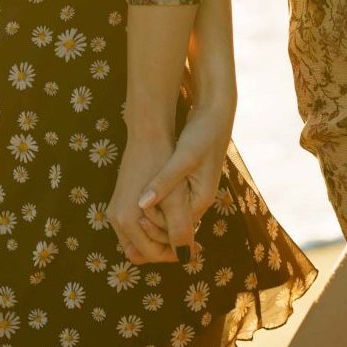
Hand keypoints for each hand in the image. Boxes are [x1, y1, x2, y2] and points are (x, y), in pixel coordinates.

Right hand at [110, 124, 180, 264]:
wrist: (148, 133)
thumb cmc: (162, 163)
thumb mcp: (175, 200)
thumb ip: (179, 230)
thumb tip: (187, 258)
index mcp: (126, 220)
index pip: (150, 254)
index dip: (174, 254)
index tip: (195, 249)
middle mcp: (115, 218)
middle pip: (141, 250)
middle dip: (166, 249)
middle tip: (191, 241)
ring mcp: (115, 209)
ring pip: (139, 239)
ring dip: (161, 238)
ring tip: (184, 228)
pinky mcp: (120, 200)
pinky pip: (137, 226)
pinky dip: (154, 227)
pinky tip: (173, 216)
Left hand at [137, 94, 232, 260]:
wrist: (216, 114)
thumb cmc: (202, 134)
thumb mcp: (184, 158)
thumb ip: (164, 183)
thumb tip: (142, 205)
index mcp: (201, 200)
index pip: (178, 230)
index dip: (157, 231)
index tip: (135, 222)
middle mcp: (199, 201)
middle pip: (174, 228)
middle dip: (154, 229)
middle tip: (130, 221)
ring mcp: (194, 193)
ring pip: (171, 217)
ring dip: (153, 218)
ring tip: (132, 213)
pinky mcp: (188, 183)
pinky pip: (171, 203)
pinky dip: (157, 204)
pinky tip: (141, 198)